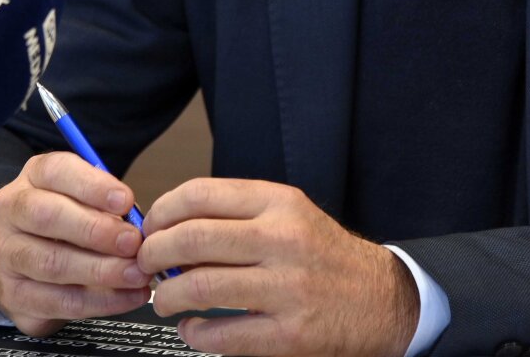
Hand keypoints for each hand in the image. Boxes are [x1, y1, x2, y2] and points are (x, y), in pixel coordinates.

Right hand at [0, 152, 152, 335]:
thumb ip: (109, 207)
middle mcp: (12, 212)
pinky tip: (126, 296)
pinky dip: (99, 301)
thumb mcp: (88, 202)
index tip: (126, 201)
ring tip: (136, 274)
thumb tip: (139, 225)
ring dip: (100, 270)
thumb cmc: (70, 223)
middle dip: (96, 231)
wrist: (31, 265)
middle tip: (133, 243)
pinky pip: (57, 301)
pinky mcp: (14, 295)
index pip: (56, 171)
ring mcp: (5, 255)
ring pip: (50, 263)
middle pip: (47, 216)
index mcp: (33, 178)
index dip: (92, 186)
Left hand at [138, 178, 418, 356]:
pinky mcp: (291, 334)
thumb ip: (238, 216)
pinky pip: (223, 334)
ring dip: (167, 296)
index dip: (162, 211)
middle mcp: (284, 240)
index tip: (150, 226)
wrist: (383, 300)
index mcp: (280, 204)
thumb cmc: (326, 258)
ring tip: (164, 299)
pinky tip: (192, 328)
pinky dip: (195, 333)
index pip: (201, 194)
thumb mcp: (291, 215)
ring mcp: (288, 288)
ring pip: (200, 286)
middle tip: (145, 264)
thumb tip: (171, 226)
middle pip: (192, 238)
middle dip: (154, 253)